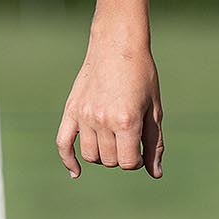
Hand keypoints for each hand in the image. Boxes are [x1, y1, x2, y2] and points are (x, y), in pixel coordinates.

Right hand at [57, 36, 164, 178]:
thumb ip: (155, 142)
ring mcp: (84, 116)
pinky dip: (68, 160)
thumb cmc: (142, 76)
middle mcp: (103, 120)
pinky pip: (63, 143)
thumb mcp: (154, 109)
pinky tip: (76, 172)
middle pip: (110, 160)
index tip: (142, 149)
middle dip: (122, 156)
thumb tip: (155, 173)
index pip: (129, 162)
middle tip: (130, 139)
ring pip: (90, 155)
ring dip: (103, 156)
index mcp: (127, 121)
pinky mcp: (71, 110)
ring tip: (114, 141)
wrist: (117, 45)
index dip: (138, 161)